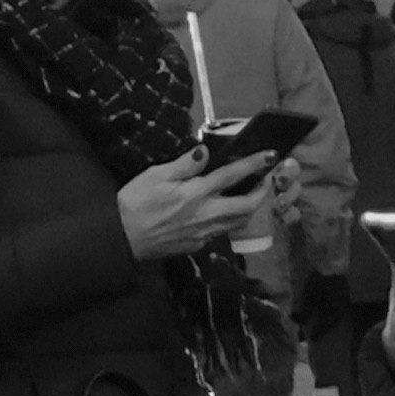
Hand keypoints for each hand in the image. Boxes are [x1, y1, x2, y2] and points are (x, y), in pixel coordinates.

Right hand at [119, 150, 278, 262]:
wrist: (123, 237)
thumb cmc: (135, 202)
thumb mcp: (156, 175)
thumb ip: (184, 164)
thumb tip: (205, 150)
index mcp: (196, 194)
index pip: (232, 176)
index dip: (254, 164)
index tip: (271, 155)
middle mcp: (206, 215)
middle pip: (246, 206)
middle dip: (263, 192)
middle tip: (267, 179)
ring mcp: (204, 234)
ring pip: (238, 222)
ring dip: (251, 207)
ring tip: (253, 193)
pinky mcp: (197, 245)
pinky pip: (222, 231)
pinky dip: (232, 219)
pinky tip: (225, 210)